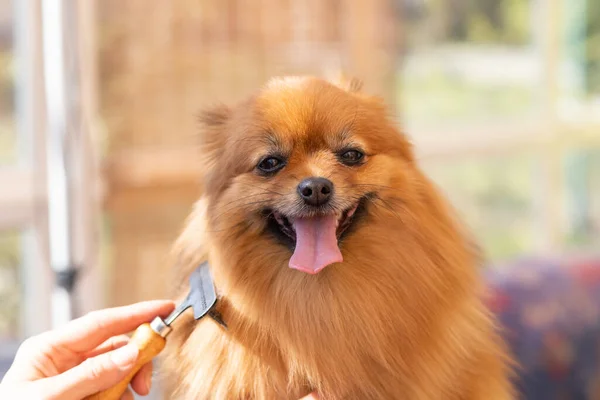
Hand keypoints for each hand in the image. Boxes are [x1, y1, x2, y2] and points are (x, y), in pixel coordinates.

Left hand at [0, 300, 173, 399]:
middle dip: (135, 359)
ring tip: (126, 398)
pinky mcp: (83, 396)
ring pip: (117, 369)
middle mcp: (63, 360)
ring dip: (128, 382)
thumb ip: (91, 375)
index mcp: (49, 349)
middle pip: (114, 345)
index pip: (101, 322)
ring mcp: (73, 379)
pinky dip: (121, 396)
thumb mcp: (50, 398)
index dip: (136, 313)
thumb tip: (130, 354)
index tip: (165, 308)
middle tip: (145, 379)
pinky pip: (112, 389)